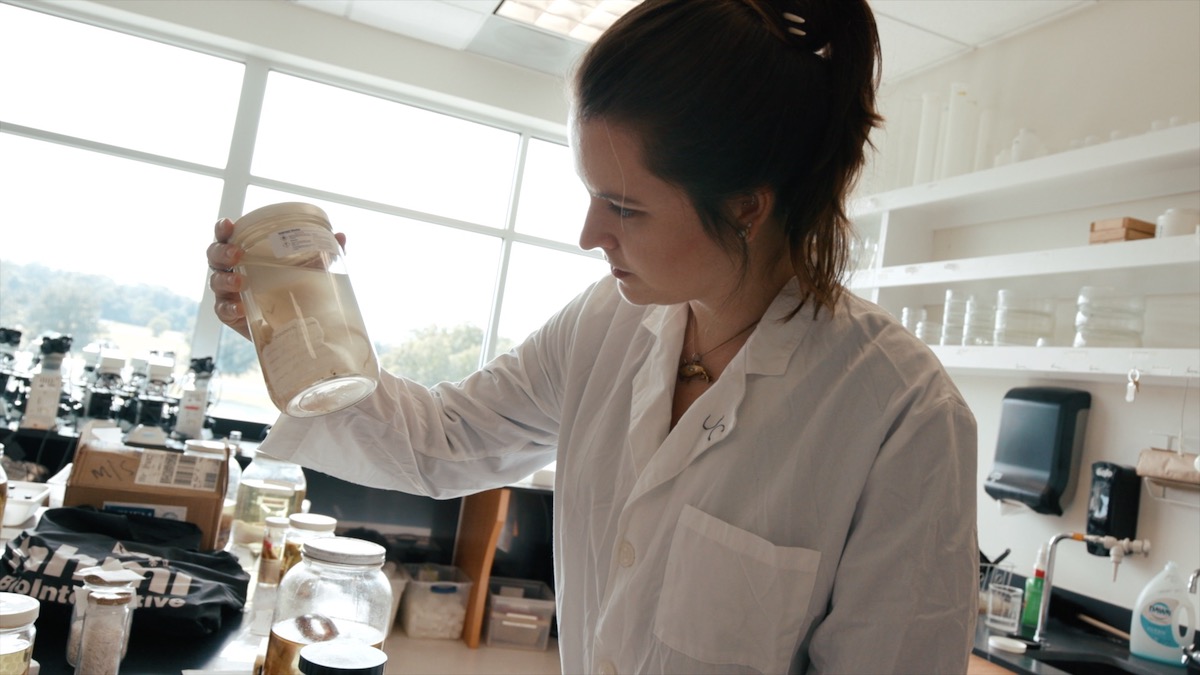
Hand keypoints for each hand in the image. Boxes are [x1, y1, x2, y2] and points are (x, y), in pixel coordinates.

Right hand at [206, 218, 348, 340]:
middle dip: (222, 252)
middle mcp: (232, 269)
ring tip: (241, 282)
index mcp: (246, 253)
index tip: (228, 224)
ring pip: (215, 282)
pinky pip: (222, 309)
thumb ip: (322, 253)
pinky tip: (240, 308)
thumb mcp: (309, 270)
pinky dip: (229, 307)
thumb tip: (341, 235)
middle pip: (214, 255)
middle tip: (237, 254)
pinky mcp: (231, 315)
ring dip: (225, 280)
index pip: (227, 236)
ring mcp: (228, 293)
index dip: (222, 228)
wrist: (295, 329)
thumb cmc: (295, 289)